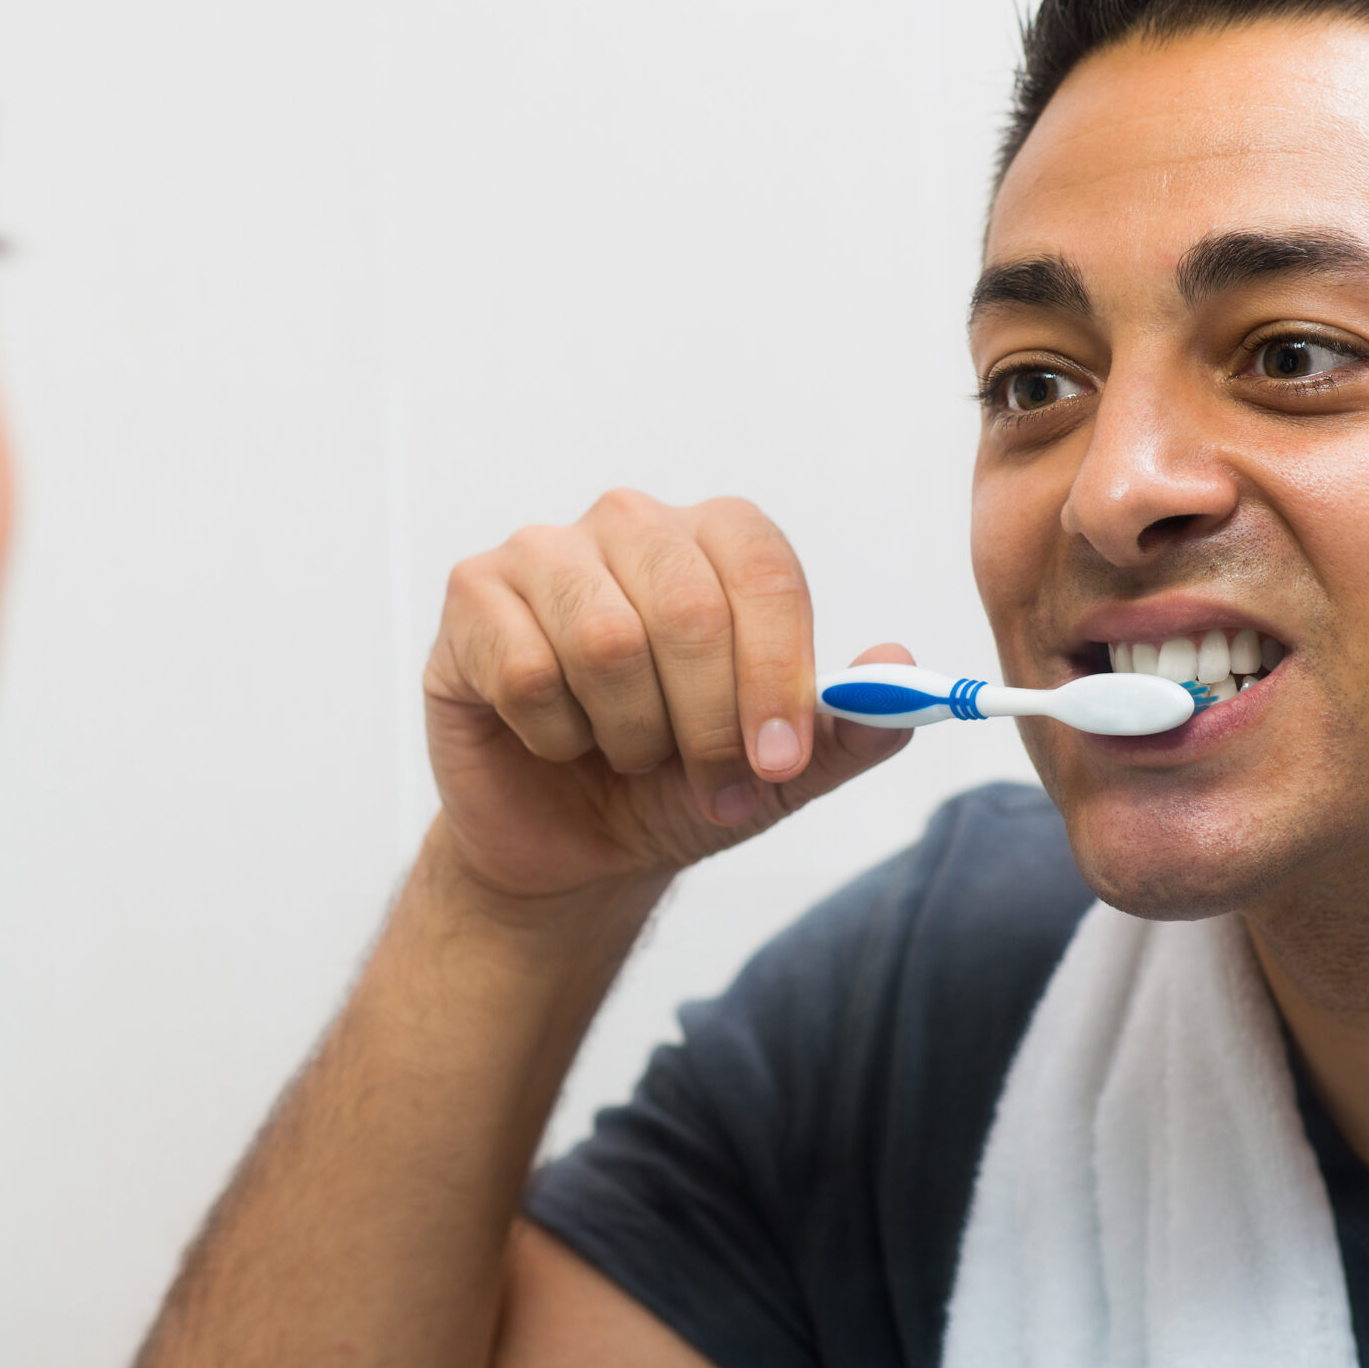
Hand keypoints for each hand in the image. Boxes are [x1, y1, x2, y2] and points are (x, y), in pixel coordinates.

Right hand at [422, 490, 908, 905]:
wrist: (572, 843)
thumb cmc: (676, 786)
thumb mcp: (778, 773)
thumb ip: (847, 726)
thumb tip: (896, 669)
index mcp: (717, 540)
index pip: (764, 572)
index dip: (778, 672)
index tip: (778, 758)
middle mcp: (632, 523)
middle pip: (689, 608)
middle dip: (708, 723)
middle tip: (713, 785)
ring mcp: (544, 552)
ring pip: (605, 642)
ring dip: (630, 734)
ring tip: (629, 754)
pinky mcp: (472, 596)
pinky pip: (527, 673)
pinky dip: (555, 737)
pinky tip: (556, 740)